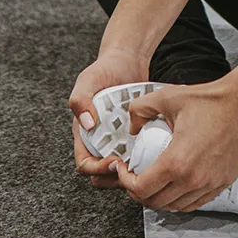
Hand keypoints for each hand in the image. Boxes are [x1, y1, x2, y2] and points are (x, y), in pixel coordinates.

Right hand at [68, 49, 149, 190]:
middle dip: (115, 177)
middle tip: (132, 169)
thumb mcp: (88, 80)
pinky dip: (145, 155)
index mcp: (85, 134)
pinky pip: (139, 153)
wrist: (129, 59)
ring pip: (122, 169)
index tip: (113, 162)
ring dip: (132, 170)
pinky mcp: (135, 135)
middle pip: (103, 174)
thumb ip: (80, 99)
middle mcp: (101, 141)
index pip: (85, 164)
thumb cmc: (105, 69)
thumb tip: (86, 123)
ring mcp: (118, 140)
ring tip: (146, 163)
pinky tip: (157, 149)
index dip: (96, 169)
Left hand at [113, 75, 237, 212]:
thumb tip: (132, 124)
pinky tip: (178, 184)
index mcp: (176, 161)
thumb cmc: (214, 100)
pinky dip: (182, 199)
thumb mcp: (169, 97)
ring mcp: (209, 183)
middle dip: (140, 192)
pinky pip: (196, 203)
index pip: (140, 189)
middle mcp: (193, 179)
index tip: (126, 171)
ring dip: (161, 197)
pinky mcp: (223, 183)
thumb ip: (141, 108)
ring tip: (157, 181)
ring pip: (175, 206)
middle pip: (155, 202)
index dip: (126, 182)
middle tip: (137, 177)